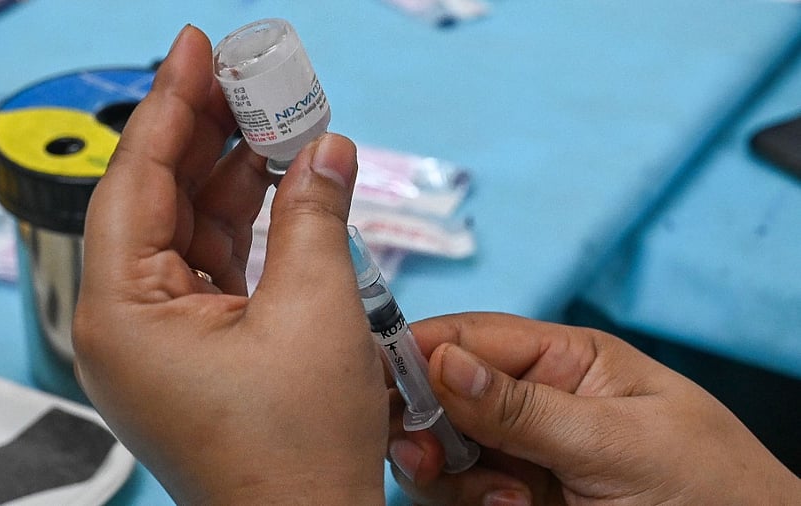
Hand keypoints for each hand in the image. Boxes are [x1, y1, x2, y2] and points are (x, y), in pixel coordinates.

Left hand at [72, 26, 387, 504]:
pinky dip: (248, 221)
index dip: (170, 104)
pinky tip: (281, 180)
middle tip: (242, 74)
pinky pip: (213, 263)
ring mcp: (161, 336)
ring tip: (274, 117)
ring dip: (234, 173)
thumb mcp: (315, 311)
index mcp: (125, 313)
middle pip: (159, 197)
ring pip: (189, 227)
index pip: (136, 180)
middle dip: (205, 131)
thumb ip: (313, 215)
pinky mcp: (196, 346)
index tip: (196, 48)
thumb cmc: (296, 453)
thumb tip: (326, 152)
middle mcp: (128, 322)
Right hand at [388, 312, 799, 504]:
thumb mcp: (616, 439)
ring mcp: (518, 452)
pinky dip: (464, 500)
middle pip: (441, 393)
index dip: (420, 349)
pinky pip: (456, 491)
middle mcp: (531, 400)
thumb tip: (441, 358)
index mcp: (563, 359)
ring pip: (440, 446)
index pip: (473, 337)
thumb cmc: (707, 485)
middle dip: (422, 419)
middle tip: (423, 453)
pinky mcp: (511, 497)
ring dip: (445, 470)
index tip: (379, 374)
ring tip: (497, 495)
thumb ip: (523, 405)